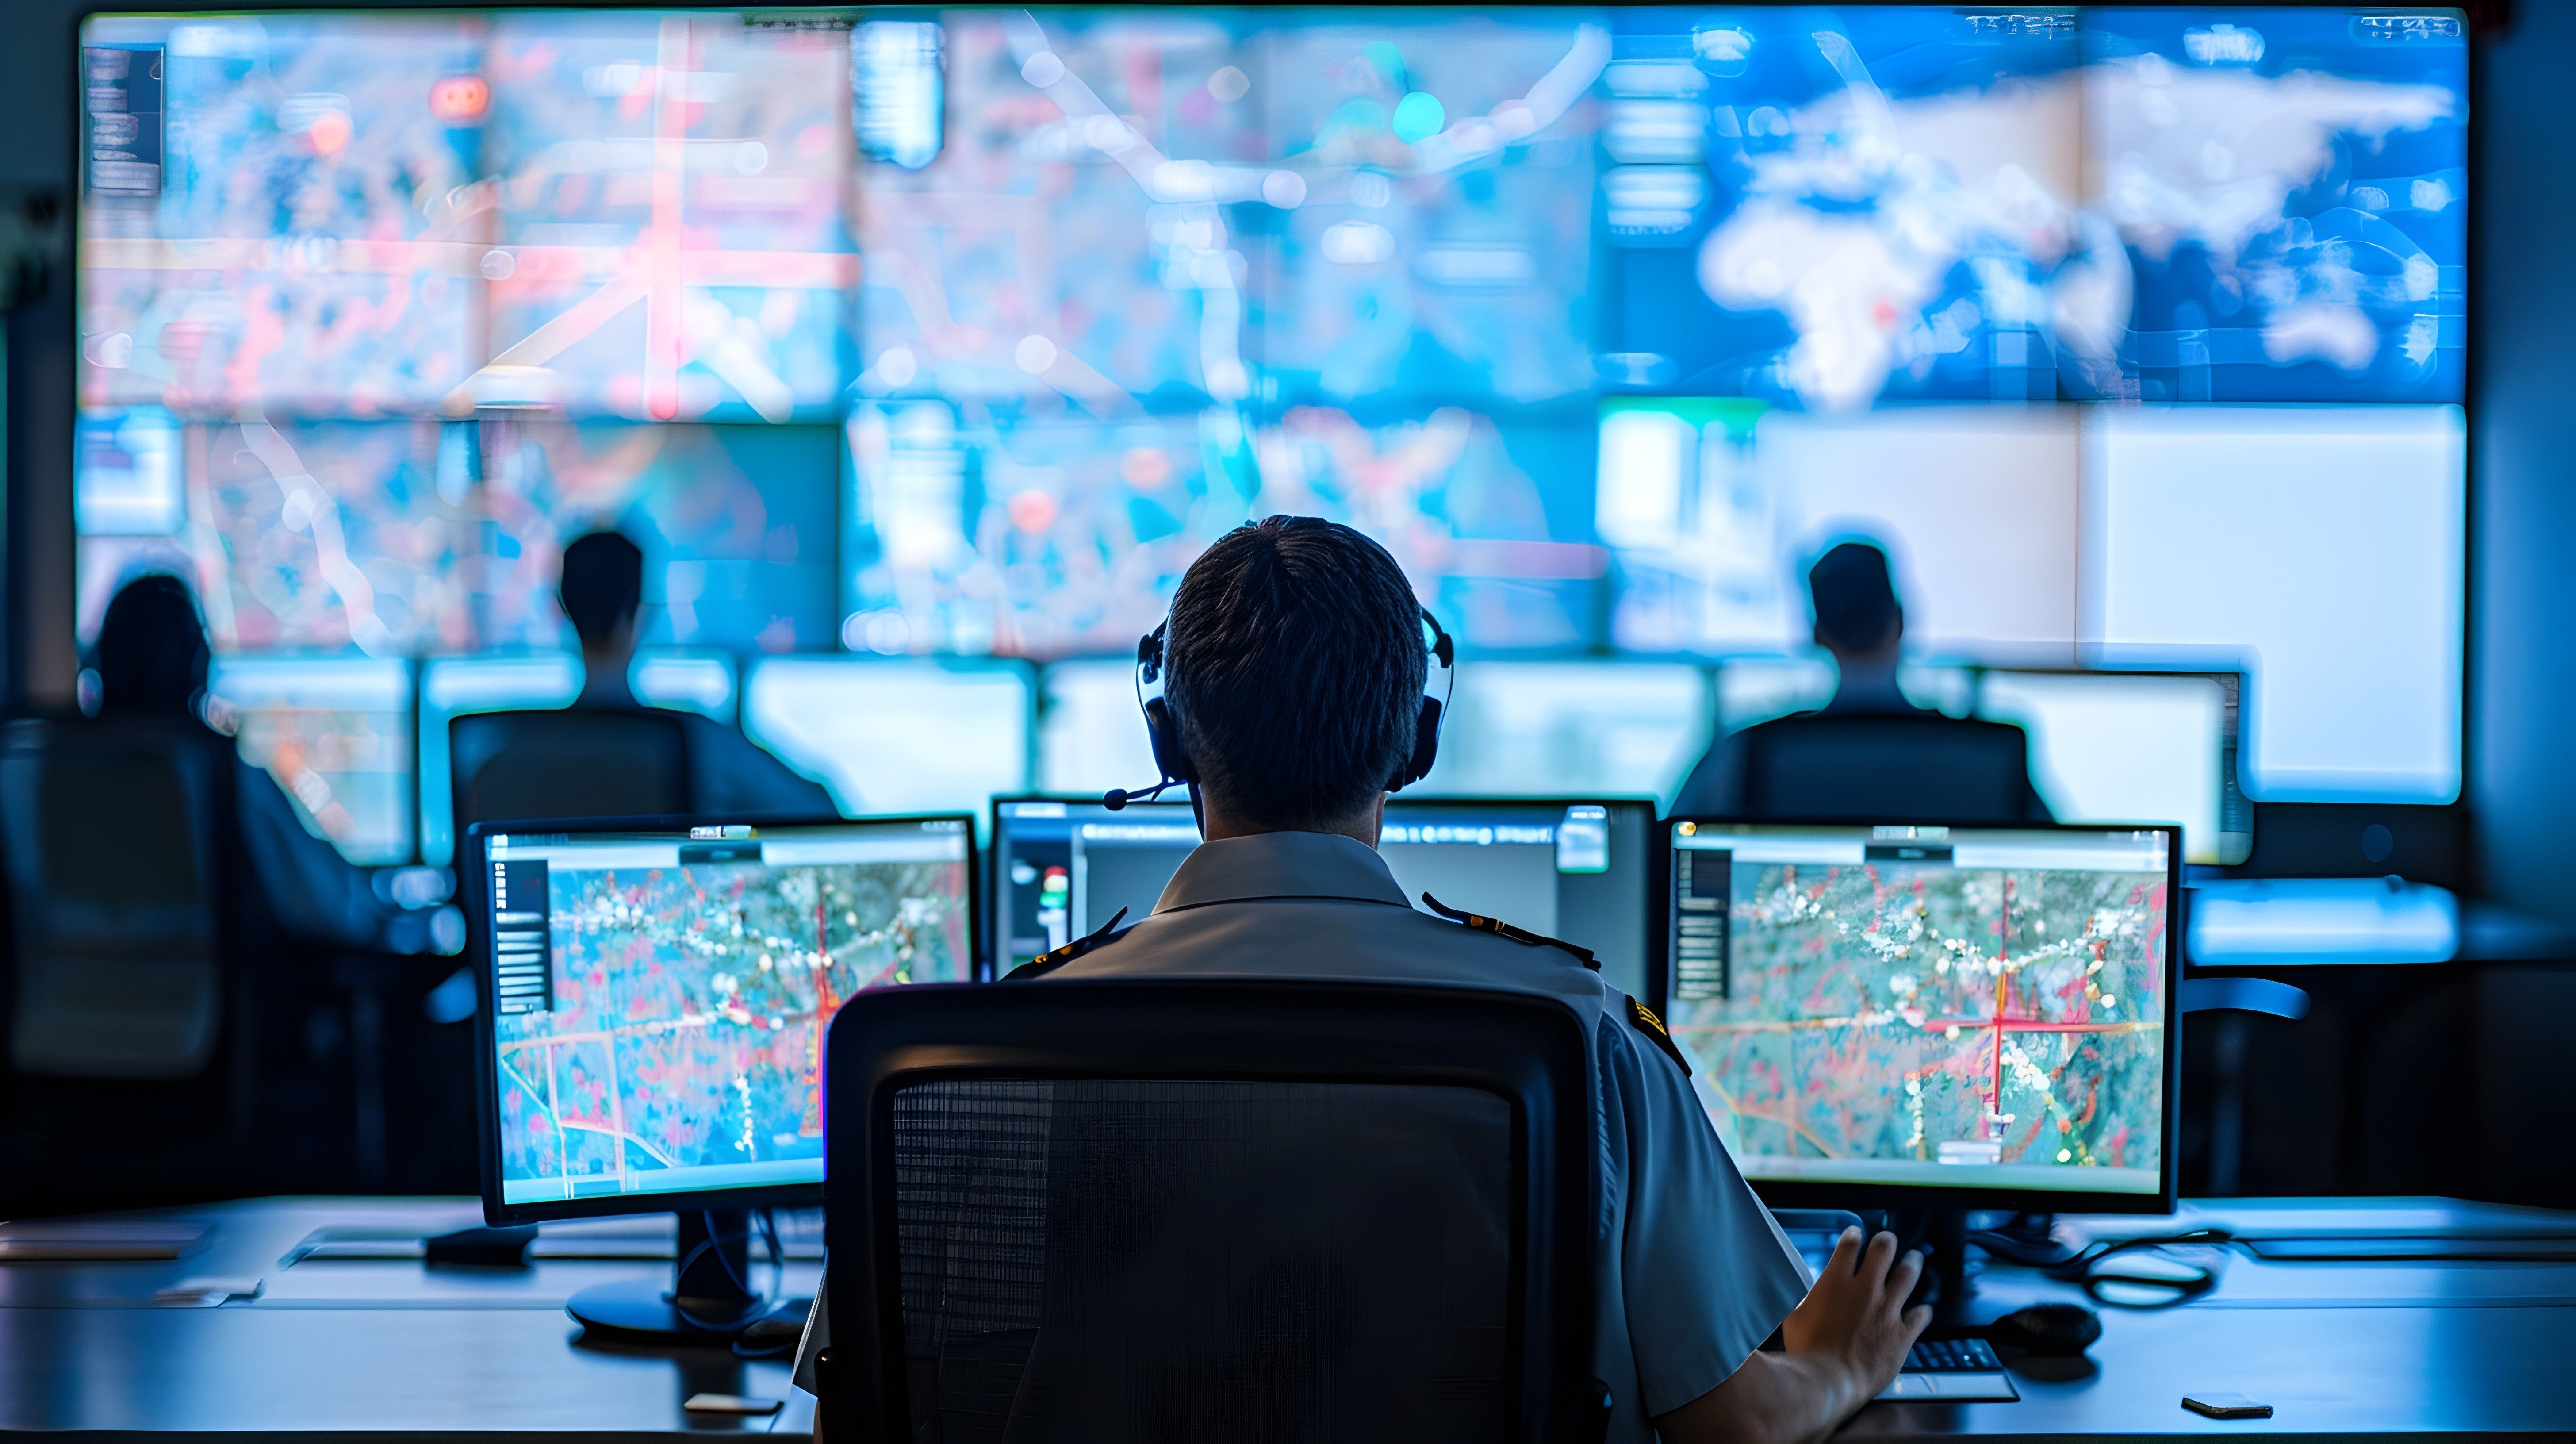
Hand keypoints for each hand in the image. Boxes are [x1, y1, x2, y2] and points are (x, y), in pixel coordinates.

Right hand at [1651, 1229, 1932, 1443]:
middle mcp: (1866, 1289)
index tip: (1856, 1234)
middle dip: (1886, 1243)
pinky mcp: (1903, 1334)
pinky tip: (1922, 1309)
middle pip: (1884, 1251)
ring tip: (1914, 1259)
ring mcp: (1888, 1310)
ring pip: (1908, 1277)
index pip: (1849, 1245)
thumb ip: (1784, 1293)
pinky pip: (1919, 1316)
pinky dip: (1920, 1311)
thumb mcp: (1788, 1314)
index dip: (1853, 1237)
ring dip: (1912, 1266)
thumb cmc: (1803, 1351)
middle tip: (1887, 1241)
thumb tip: (1757, 1277)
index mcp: (1837, 1280)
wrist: (1830, 1382)